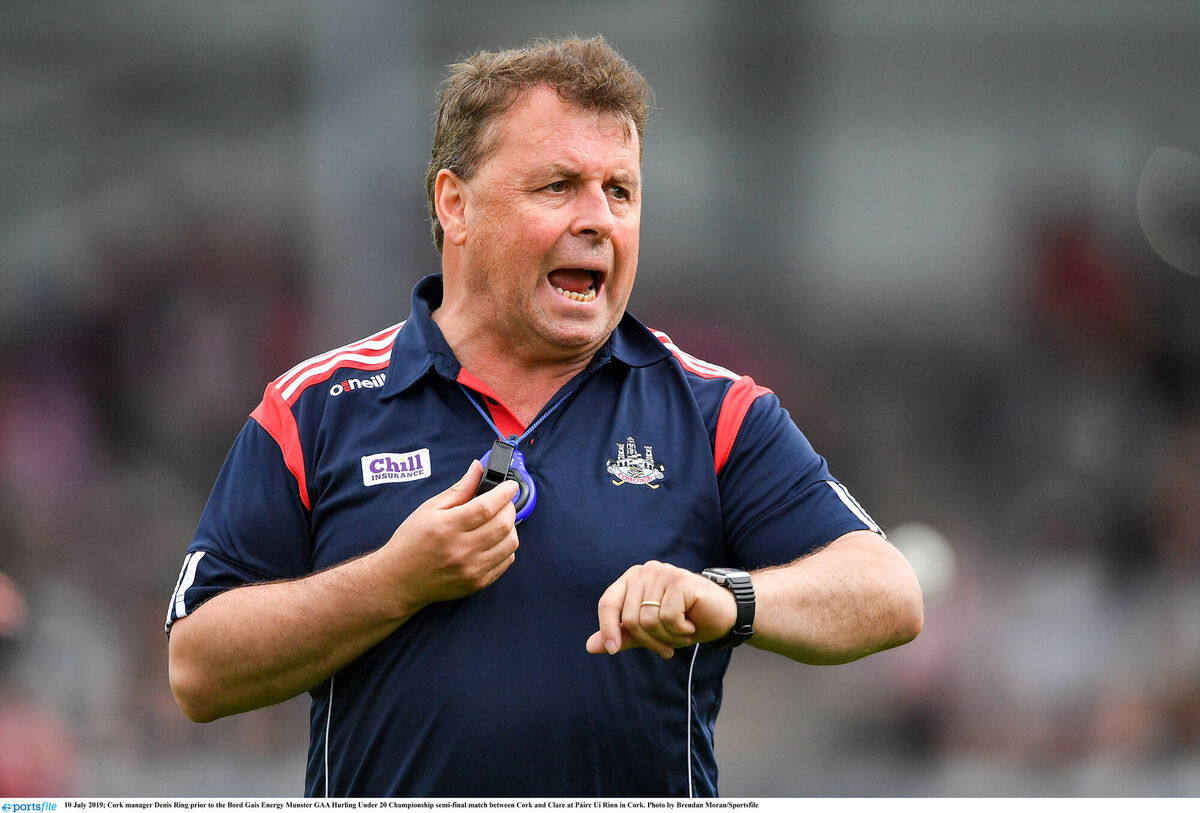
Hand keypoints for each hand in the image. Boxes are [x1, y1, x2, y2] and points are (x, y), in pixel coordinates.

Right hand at [376, 460, 520, 613]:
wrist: (400, 580)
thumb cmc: (411, 541)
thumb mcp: (429, 509)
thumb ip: (459, 489)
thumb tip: (478, 468)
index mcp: (447, 527)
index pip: (486, 506)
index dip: (504, 493)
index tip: (510, 486)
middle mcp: (461, 550)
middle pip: (503, 524)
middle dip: (509, 507)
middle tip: (503, 502)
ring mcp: (471, 569)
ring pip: (510, 543)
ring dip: (510, 527)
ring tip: (497, 521)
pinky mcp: (478, 582)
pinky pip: (506, 561)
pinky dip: (506, 547)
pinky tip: (494, 540)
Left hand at [585, 560, 737, 658]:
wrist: (723, 615)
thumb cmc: (685, 621)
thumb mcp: (649, 632)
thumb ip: (622, 636)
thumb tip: (590, 647)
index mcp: (632, 578)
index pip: (607, 603)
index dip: (607, 629)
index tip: (613, 650)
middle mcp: (645, 571)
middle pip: (629, 618)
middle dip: (648, 641)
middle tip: (666, 647)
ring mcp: (663, 573)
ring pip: (648, 620)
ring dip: (667, 637)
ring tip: (681, 632)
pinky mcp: (680, 581)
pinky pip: (667, 617)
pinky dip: (679, 631)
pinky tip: (690, 625)